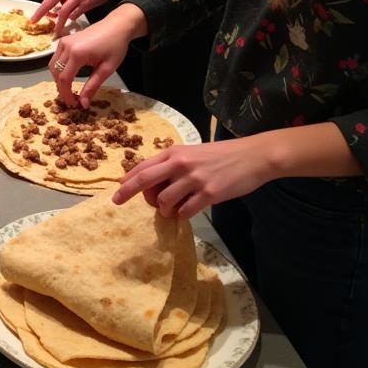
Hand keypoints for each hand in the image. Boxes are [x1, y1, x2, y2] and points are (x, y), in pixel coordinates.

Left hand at [31, 0, 133, 34]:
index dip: (41, 8)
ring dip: (59, 22)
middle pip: (50, 2)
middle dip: (41, 14)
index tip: (34, 17)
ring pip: (63, 12)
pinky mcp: (86, 2)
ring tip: (56, 30)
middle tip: (35, 22)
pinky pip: (75, 14)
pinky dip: (72, 18)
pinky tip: (72, 19)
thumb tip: (53, 4)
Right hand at [48, 6, 144, 107]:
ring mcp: (63, 41)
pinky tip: (68, 76)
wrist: (117, 26)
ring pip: (52, 66)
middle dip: (61, 88)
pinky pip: (55, 58)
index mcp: (77, 54)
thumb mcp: (106, 69)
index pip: (64, 79)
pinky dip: (58, 69)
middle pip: (55, 73)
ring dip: (58, 79)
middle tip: (71, 99)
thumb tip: (83, 104)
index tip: (73, 105)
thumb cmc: (115, 46)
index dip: (66, 94)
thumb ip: (92, 86)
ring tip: (69, 89)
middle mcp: (66, 46)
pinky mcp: (64, 39)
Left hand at [113, 136, 276, 218]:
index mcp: (174, 152)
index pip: (143, 166)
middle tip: (117, 202)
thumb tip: (152, 184)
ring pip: (164, 200)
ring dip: (163, 209)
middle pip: (145, 180)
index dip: (127, 179)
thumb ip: (172, 165)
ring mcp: (194, 179)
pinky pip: (185, 210)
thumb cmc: (220, 155)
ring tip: (170, 210)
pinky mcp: (209, 194)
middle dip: (127, 192)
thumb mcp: (191, 153)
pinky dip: (181, 214)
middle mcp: (180, 164)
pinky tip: (186, 212)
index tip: (116, 189)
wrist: (252, 156)